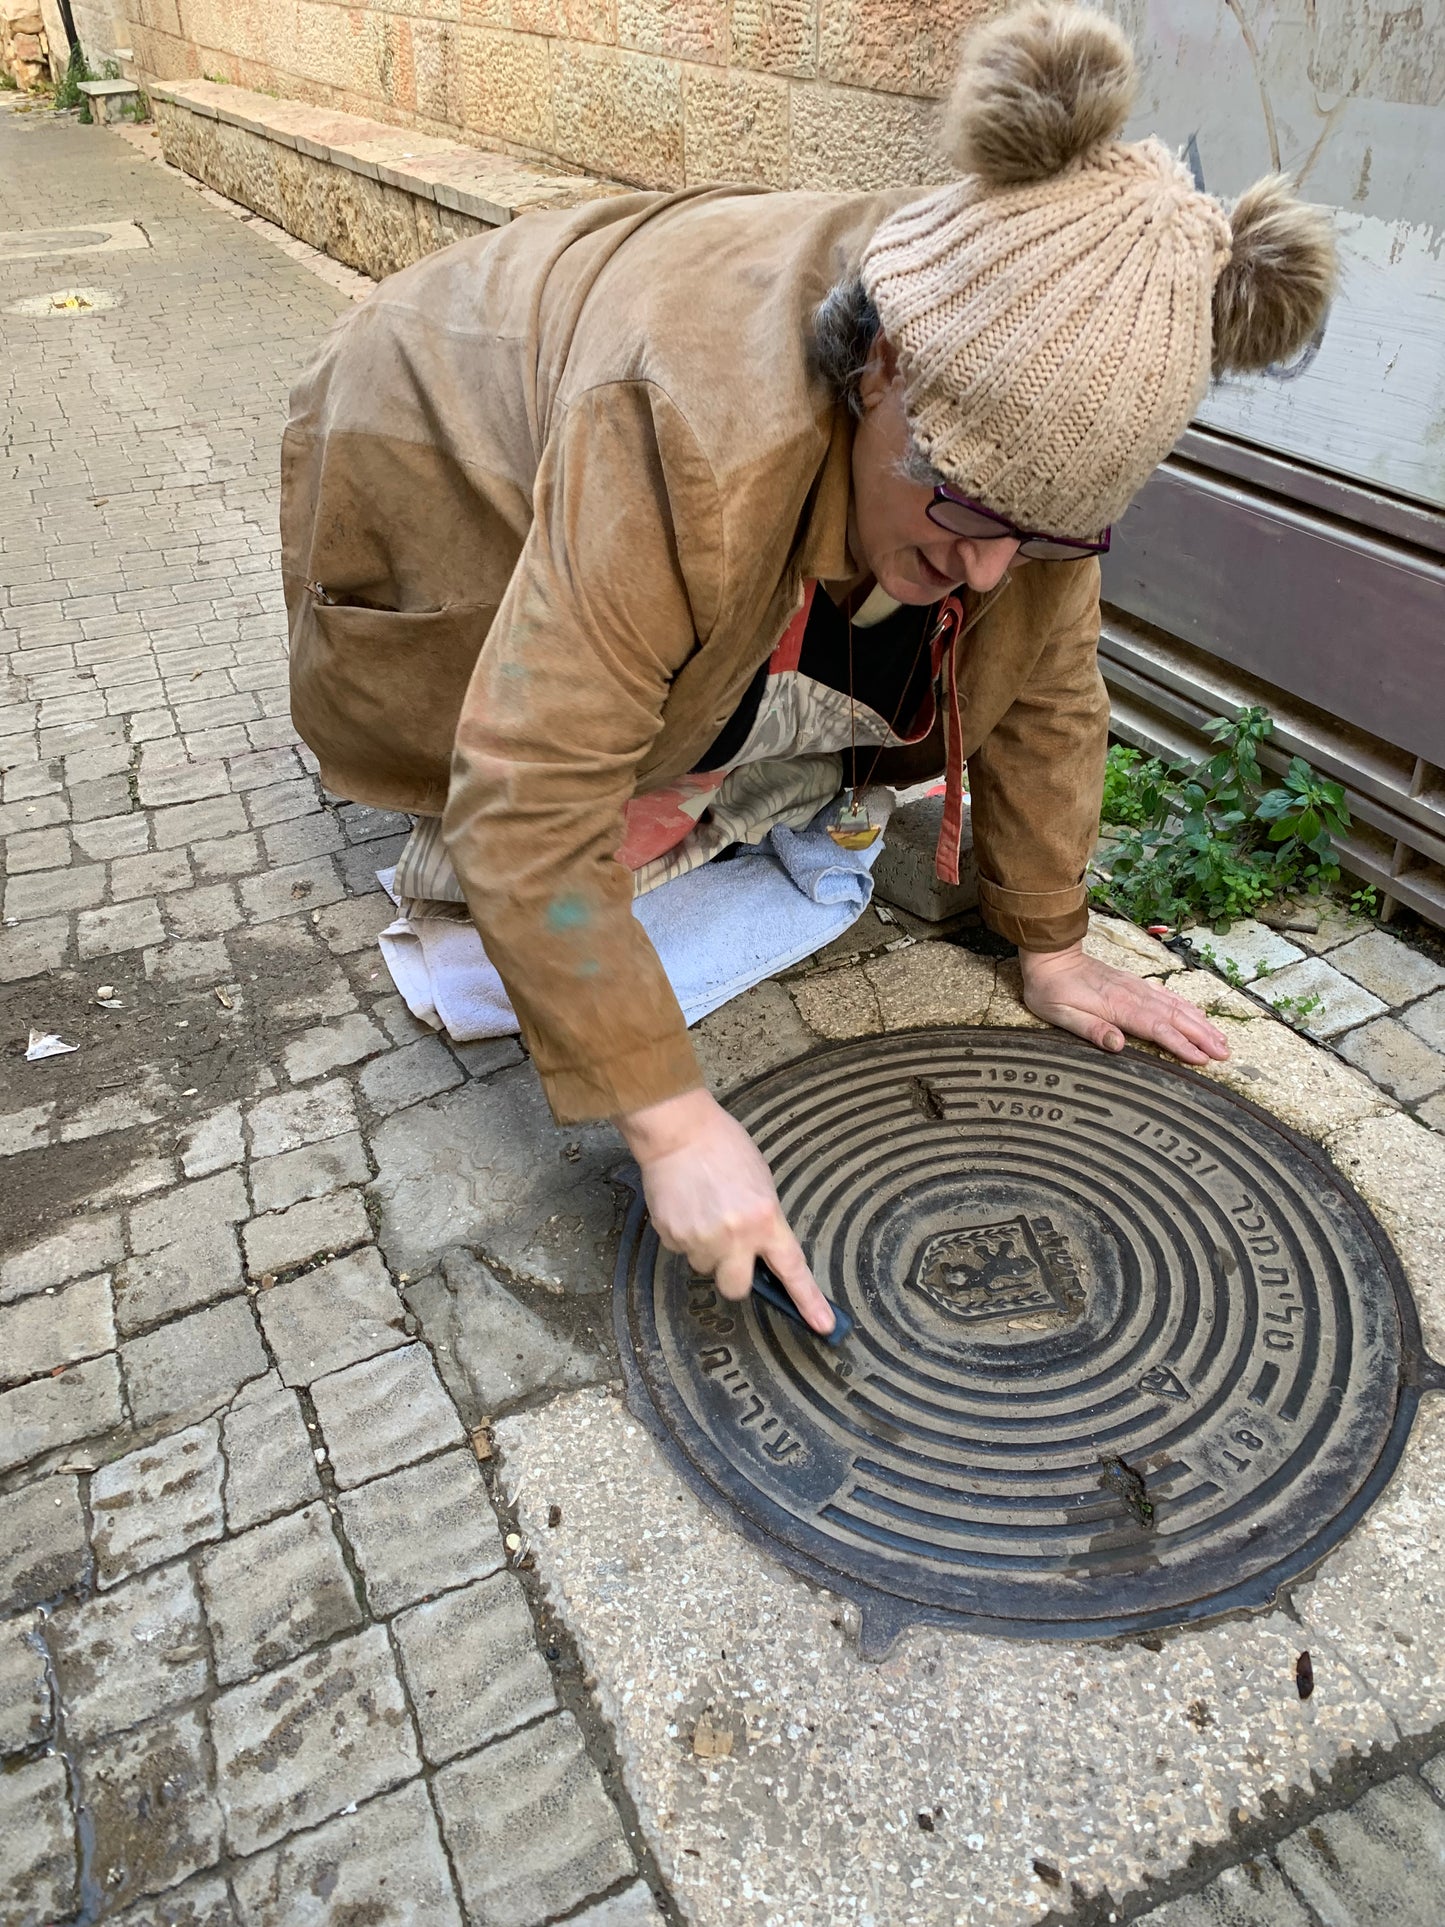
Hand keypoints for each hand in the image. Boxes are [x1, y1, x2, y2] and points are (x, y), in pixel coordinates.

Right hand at [616, 1088, 834, 1333]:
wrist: (678, 1131)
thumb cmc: (723, 1147)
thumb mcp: (761, 1182)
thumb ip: (765, 1220)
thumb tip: (762, 1250)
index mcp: (765, 1218)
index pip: (791, 1269)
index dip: (808, 1300)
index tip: (822, 1325)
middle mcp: (734, 1236)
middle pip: (737, 1288)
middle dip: (734, 1274)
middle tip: (731, 1249)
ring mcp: (700, 1239)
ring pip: (705, 1267)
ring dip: (707, 1249)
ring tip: (704, 1211)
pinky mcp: (672, 1235)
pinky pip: (682, 1250)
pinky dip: (685, 1235)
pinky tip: (686, 1206)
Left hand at [1018, 942, 1229, 1064]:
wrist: (1052, 956)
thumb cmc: (1051, 990)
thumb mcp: (1061, 1015)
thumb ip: (1091, 1029)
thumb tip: (1118, 1045)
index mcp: (1118, 1006)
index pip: (1157, 1028)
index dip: (1181, 1044)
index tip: (1202, 1059)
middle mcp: (1134, 995)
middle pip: (1175, 1018)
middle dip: (1202, 1036)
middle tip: (1224, 1054)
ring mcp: (1137, 988)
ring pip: (1176, 1006)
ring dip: (1201, 1024)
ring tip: (1221, 1040)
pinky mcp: (1136, 984)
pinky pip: (1168, 997)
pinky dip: (1188, 1008)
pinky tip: (1199, 1016)